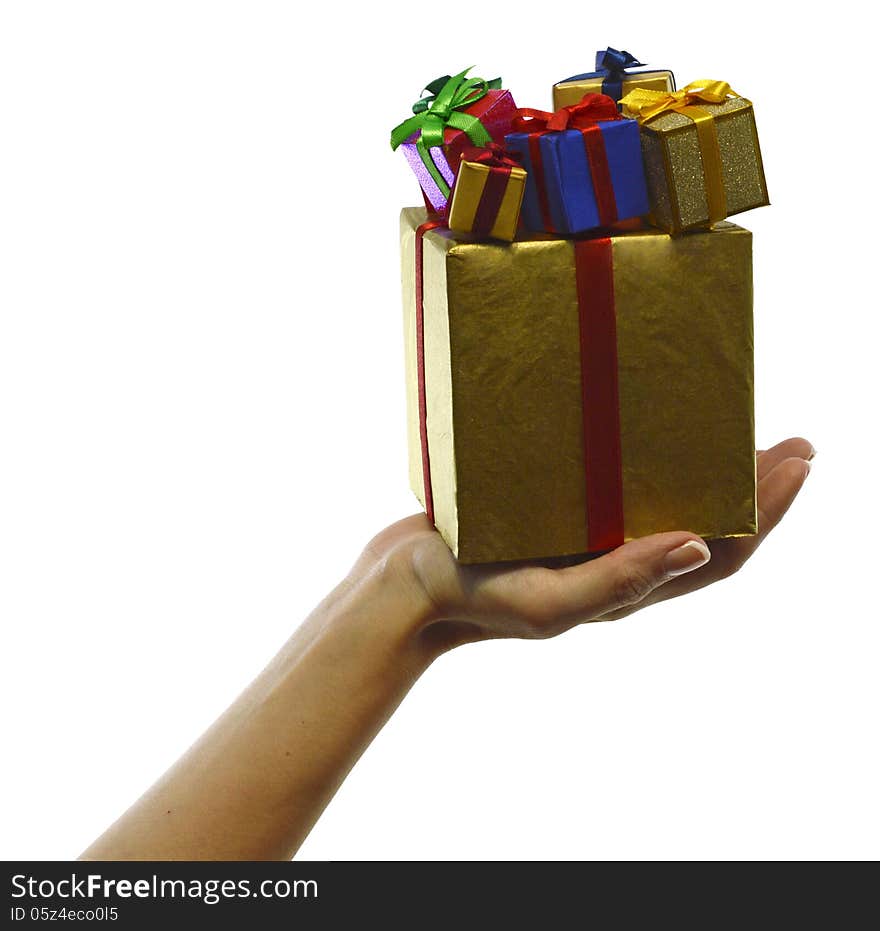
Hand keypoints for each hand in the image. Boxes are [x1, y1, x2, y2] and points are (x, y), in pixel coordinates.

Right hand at [358, 437, 812, 650]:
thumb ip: (620, 581)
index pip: (718, 553)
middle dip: (757, 488)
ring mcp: (584, 538)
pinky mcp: (552, 513)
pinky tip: (647, 431)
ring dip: (711, 472)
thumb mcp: (548, 599)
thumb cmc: (468, 598)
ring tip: (738, 430)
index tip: (800, 460)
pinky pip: (616, 486)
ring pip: (665, 503)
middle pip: (705, 525)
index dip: (768, 513)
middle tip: (795, 438)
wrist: (401, 591)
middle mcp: (614, 561)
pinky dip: (649, 461)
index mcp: (625, 588)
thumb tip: (701, 547)